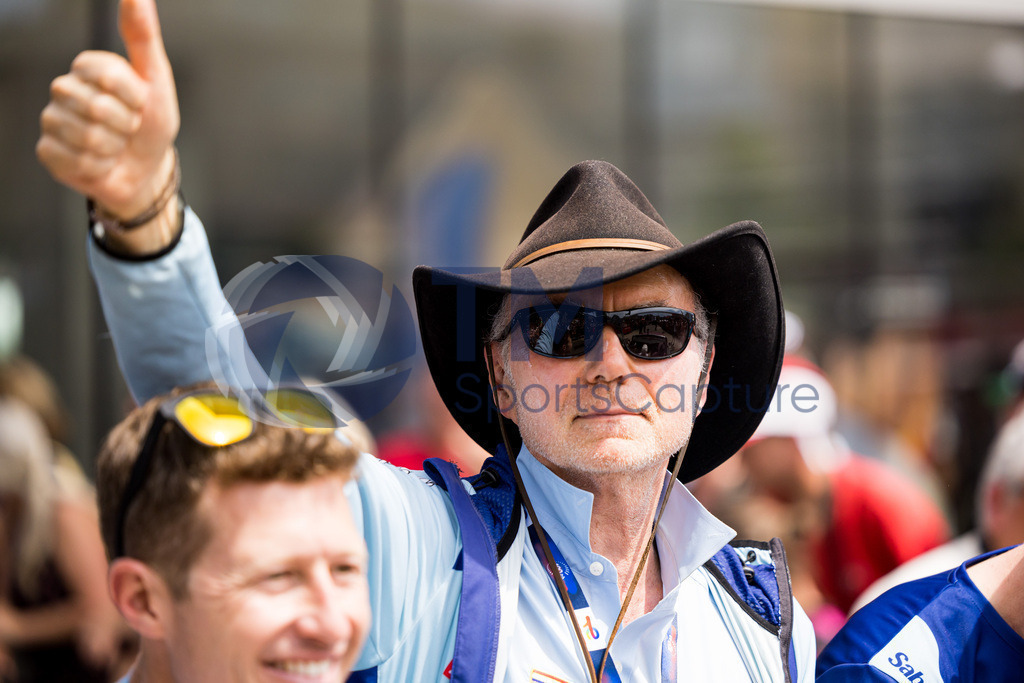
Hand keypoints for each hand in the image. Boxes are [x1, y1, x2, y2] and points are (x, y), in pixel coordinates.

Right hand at [36, 0, 178, 219]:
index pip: (107, 75)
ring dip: (113, 148)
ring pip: (86, 137)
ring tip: (115, 145)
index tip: (141, 103)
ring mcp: (52, 120)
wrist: (145, 169)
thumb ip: (143, 37)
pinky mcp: (48, 152)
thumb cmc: (151, 123)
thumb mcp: (156, 80)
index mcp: (88, 67)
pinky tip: (100, 162)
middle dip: (125, 125)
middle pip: (95, 107)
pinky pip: (75, 160)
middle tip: (128, 127)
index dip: (134, 97)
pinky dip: (99, 167)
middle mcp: (64, 89)